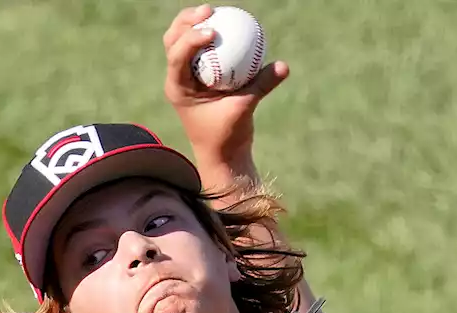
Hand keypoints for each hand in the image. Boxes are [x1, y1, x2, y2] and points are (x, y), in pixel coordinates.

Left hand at [163, 5, 288, 176]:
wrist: (223, 154)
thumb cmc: (228, 137)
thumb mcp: (245, 110)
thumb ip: (261, 85)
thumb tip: (284, 66)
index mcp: (178, 88)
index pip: (177, 56)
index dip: (191, 39)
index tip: (213, 32)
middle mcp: (178, 79)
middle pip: (172, 40)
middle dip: (186, 21)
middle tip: (208, 10)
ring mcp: (186, 76)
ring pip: (183, 42)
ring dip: (194, 24)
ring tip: (214, 10)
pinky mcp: (198, 76)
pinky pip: (203, 50)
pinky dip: (212, 38)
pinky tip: (228, 25)